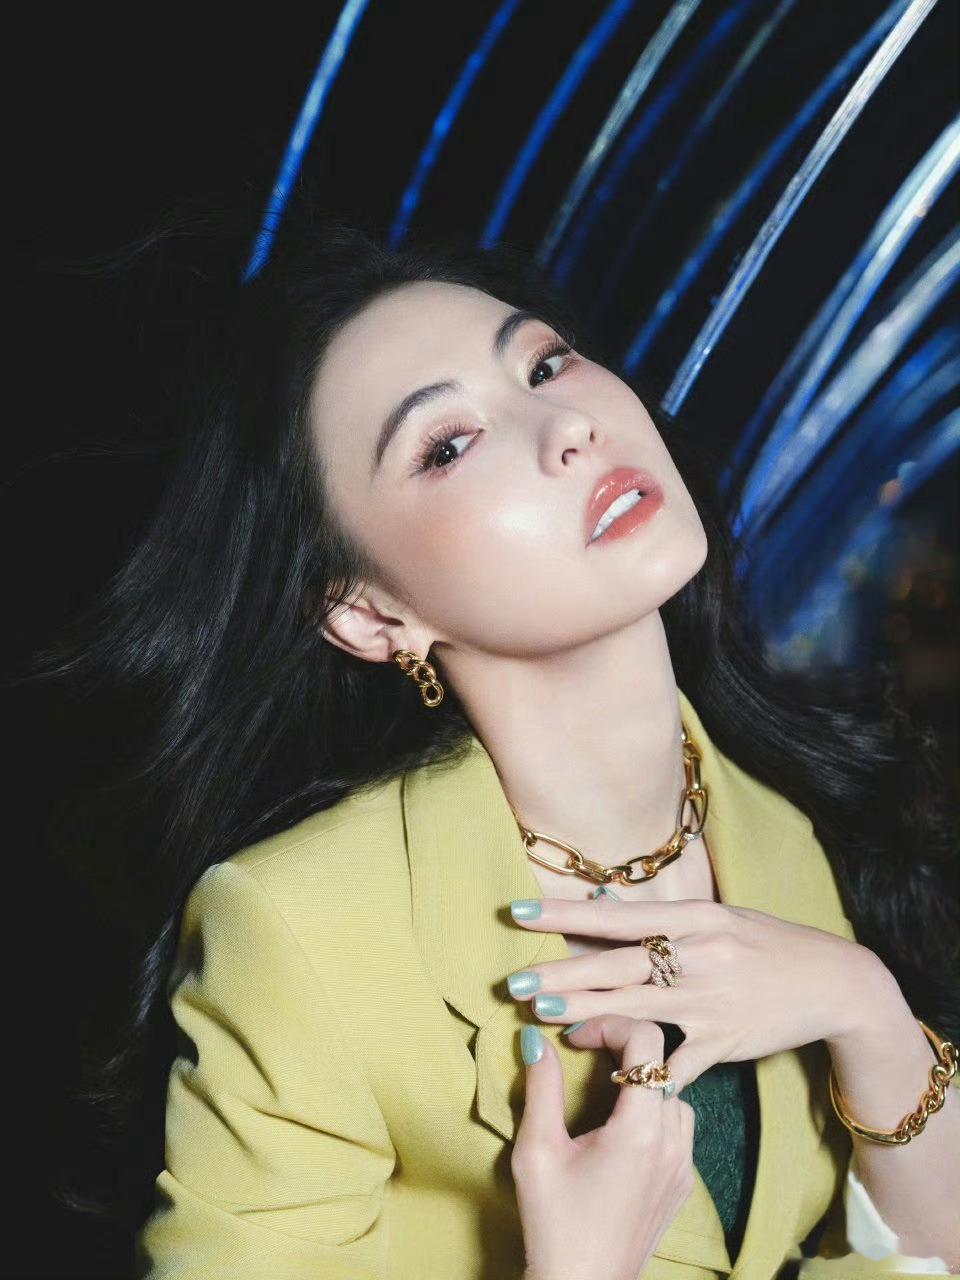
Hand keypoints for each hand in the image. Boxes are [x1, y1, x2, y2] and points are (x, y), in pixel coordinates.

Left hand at [508, 896, 878, 1090]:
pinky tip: (610, 1076)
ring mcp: (709, 1001)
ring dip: (586, 1014)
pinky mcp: (723, 1042)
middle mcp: (697, 955)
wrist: (834, 982)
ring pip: (635, 1008)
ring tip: (545, 1014)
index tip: (520, 915)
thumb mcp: (721, 917)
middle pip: (617, 964)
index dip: (565, 915)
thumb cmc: (769, 944)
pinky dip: (642, 1070)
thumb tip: (603, 909)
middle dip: (562, 974)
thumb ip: (666, 921)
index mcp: (694, 918)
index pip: (616, 915)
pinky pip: (673, 1060)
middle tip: (517, 981)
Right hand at [515, 1016, 694, 1279]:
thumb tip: (536, 1039)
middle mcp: (672, 1141)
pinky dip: (654, 1111)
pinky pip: (679, 1127)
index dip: (609, 1025)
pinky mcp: (683, 1185)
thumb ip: (541, 1087)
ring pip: (674, 1093)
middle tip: (584, 1055)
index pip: (646, 1040)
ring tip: (603, 1090)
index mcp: (639, 1128)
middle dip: (621, 1047)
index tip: (575, 1040)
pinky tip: (621, 1127)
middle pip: (662, 1062)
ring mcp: (683, 1165)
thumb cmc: (555, 1223)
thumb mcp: (537, 1151)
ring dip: (641, 1080)